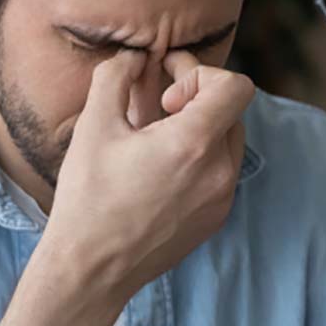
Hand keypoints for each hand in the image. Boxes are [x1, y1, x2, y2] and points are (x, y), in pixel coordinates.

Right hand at [36, 49, 253, 310]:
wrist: (91, 268)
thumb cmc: (89, 197)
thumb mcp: (94, 125)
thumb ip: (116, 76)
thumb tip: (134, 57)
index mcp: (194, 144)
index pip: (236, 86)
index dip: (201, 74)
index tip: (166, 93)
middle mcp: (219, 171)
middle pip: (231, 111)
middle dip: (197, 98)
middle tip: (158, 101)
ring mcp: (222, 198)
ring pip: (228, 142)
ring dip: (200, 127)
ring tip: (156, 136)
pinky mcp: (215, 218)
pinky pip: (221, 173)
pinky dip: (199, 158)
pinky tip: (159, 168)